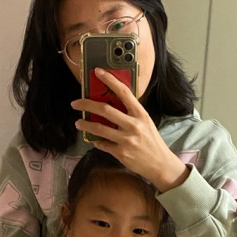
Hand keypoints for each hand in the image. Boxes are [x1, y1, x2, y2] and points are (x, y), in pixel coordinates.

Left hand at [71, 68, 188, 191]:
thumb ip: (131, 114)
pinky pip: (103, 145)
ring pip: (99, 128)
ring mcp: (126, 140)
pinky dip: (97, 142)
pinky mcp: (121, 153)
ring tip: (78, 122)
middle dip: (86, 104)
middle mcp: (133, 125)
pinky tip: (95, 140)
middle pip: (105, 109)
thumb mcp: (146, 123)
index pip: (124, 92)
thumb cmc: (152, 142)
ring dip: (85, 124)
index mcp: (140, 114)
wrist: (160, 164)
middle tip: (75, 103)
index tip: (98, 72)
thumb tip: (112, 104)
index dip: (110, 80)